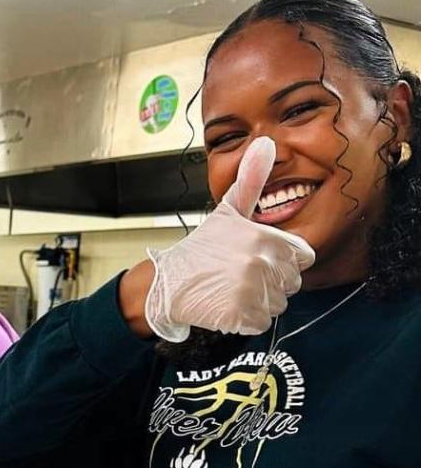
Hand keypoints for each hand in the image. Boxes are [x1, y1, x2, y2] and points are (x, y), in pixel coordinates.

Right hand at [144, 136, 315, 341]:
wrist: (166, 283)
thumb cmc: (199, 249)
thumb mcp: (227, 211)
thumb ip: (252, 181)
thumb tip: (265, 144)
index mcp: (263, 238)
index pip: (301, 258)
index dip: (282, 262)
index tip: (257, 262)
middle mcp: (260, 263)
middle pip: (289, 284)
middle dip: (270, 284)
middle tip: (239, 279)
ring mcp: (250, 291)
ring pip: (276, 305)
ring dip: (257, 303)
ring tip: (231, 292)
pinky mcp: (239, 315)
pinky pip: (259, 323)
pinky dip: (244, 321)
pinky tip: (226, 308)